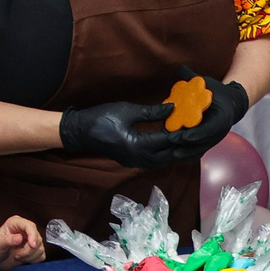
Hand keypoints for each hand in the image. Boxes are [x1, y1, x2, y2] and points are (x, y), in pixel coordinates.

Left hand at [0, 215, 43, 270]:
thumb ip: (8, 240)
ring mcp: (30, 240)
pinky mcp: (34, 250)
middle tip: (16, 255)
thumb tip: (20, 238)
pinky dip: (34, 260)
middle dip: (28, 250)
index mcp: (16, 223)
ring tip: (17, 257)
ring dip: (30, 256)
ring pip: (40, 248)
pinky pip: (41, 255)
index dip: (33, 235)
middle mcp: (25, 230)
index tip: (32, 246)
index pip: (30, 226)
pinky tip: (23, 259)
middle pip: (37, 239)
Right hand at [60, 99, 174, 166]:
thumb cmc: (102, 117)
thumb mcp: (128, 110)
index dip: (179, 131)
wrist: (80, 131)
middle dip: (178, 144)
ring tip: (176, 133)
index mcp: (137, 145)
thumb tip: (172, 108)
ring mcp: (134, 162)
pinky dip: (161, 152)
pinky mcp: (131, 162)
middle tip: (185, 128)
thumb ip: (151, 112)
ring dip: (170, 149)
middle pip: (167, 156)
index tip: (189, 121)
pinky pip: (152, 161)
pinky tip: (164, 139)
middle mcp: (138, 158)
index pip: (166, 141)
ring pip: (161, 161)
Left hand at [132, 66, 252, 164]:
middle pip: (203, 143)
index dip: (194, 134)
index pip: (209, 129)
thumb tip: (180, 67)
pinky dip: (190, 155)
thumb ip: (193, 78)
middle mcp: (220, 131)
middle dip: (186, 145)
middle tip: (170, 142)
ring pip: (201, 150)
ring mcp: (215, 138)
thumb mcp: (207, 83)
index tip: (179, 135)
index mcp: (222, 117)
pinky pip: (200, 152)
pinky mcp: (210, 142)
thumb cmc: (216, 91)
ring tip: (171, 152)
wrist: (231, 103)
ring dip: (187, 153)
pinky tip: (177, 155)